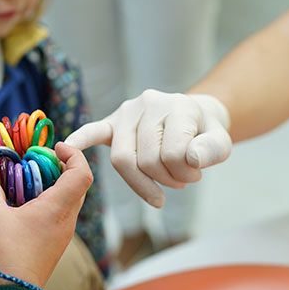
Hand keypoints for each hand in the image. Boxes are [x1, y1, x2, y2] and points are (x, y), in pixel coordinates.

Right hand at [0, 143, 92, 289]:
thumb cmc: (3, 254)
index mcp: (57, 209)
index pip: (82, 173)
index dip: (73, 154)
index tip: (53, 148)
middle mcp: (67, 220)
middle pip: (78, 183)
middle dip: (60, 166)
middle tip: (37, 160)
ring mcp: (64, 233)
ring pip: (70, 198)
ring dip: (54, 183)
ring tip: (27, 179)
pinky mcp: (57, 242)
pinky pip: (61, 212)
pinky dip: (49, 199)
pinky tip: (25, 201)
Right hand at [65, 91, 231, 207]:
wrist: (195, 117)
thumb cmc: (205, 133)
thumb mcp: (221, 142)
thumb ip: (212, 150)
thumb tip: (191, 159)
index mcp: (175, 106)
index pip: (173, 154)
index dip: (185, 174)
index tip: (196, 174)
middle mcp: (147, 103)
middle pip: (146, 160)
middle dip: (166, 180)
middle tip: (182, 182)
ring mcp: (126, 112)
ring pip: (123, 160)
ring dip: (142, 182)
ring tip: (162, 186)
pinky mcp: (112, 123)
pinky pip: (94, 132)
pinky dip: (81, 140)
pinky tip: (67, 148)